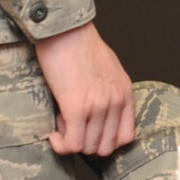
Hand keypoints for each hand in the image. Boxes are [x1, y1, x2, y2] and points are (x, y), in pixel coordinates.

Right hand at [35, 21, 134, 156]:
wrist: (65, 31)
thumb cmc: (81, 47)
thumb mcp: (109, 70)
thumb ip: (109, 92)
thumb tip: (98, 115)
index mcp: (125, 92)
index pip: (125, 137)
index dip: (105, 142)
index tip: (89, 135)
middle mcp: (115, 101)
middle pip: (105, 147)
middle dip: (85, 144)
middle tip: (71, 128)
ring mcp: (98, 106)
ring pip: (88, 148)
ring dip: (71, 142)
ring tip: (61, 123)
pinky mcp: (76, 107)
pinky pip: (72, 144)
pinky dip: (60, 144)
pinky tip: (53, 133)